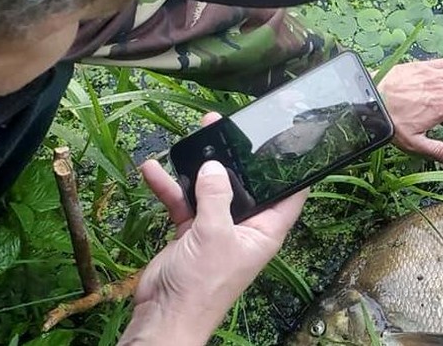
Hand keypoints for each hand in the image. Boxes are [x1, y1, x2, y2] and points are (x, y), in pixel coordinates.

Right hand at [118, 113, 307, 345]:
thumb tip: (215, 166)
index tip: (287, 139)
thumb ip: (216, 196)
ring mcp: (216, 228)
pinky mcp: (191, 231)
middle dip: (234, 158)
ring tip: (193, 136)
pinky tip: (152, 170)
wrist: (165, 314)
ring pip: (211, 189)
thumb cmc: (202, 284)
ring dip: (197, 167)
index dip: (290, 168)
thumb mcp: (215, 234)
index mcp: (265, 230)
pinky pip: (183, 202)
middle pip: (245, 185)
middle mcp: (244, 226)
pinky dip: (169, 187)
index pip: (288, 194)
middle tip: (226, 127)